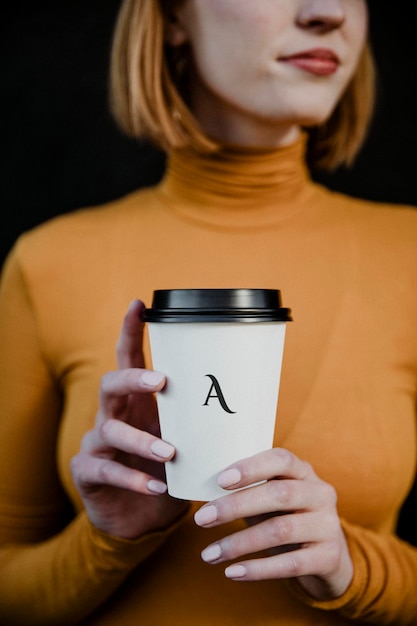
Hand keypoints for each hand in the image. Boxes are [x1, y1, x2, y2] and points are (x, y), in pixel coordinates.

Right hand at [70, 299, 188, 538]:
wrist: (141, 520)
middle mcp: (114, 416)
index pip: (129, 359)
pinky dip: (133, 478)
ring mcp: (97, 444)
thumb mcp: (187, 444)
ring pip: (109, 429)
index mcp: (137, 403)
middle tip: (161, 381)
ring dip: (141, 439)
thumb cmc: (168, 473)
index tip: (138, 303)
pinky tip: (158, 485)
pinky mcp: (87, 473)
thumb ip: (203, 425)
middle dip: (133, 378)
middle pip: (111, 384)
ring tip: (171, 451)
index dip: (131, 331)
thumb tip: (253, 407)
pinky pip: (105, 470)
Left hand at [194, 448, 352, 600]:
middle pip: (278, 495)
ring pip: (281, 530)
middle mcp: (320, 494)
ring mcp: (328, 525)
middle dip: (236, 506)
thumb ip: (249, 491)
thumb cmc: (289, 518)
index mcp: (304, 472)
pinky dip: (258, 569)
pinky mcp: (329, 557)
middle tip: (201, 519)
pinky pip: (290, 564)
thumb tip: (203, 494)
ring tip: (208, 554)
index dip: (251, 468)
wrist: (331, 558)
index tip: (220, 480)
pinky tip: (232, 572)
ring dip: (239, 543)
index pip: (281, 459)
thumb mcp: (274, 499)